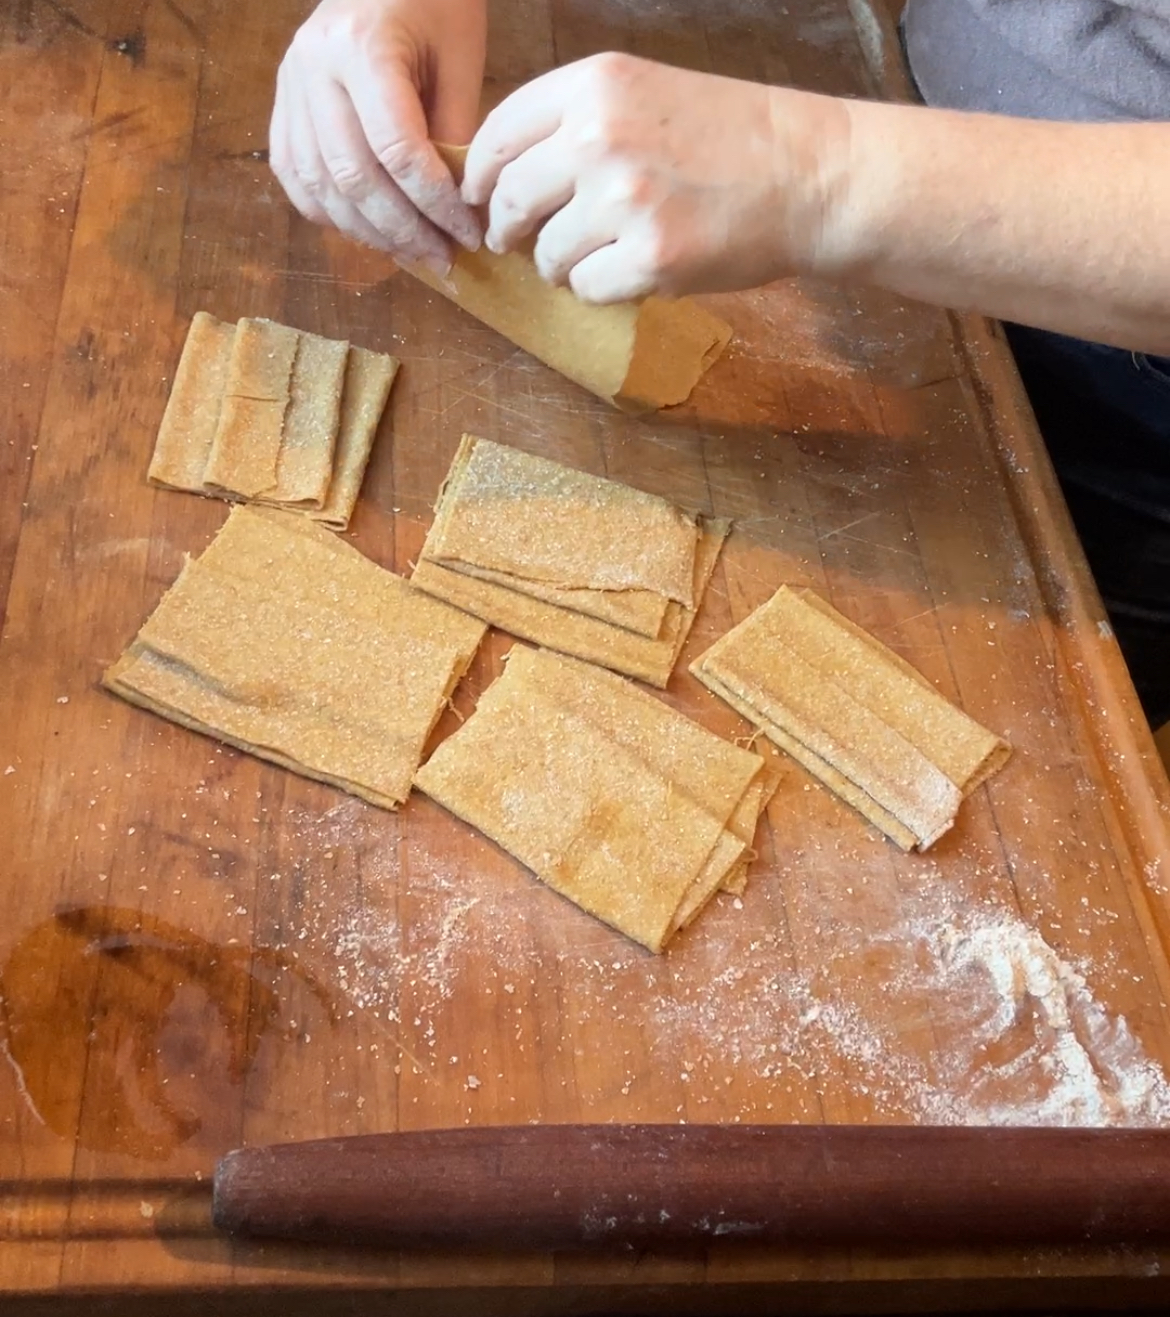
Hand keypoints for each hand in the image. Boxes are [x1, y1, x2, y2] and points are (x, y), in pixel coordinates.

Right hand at [270, 0, 487, 269]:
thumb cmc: (433, 3)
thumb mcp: (459, 57)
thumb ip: (455, 131)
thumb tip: (458, 212)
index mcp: (362, 46)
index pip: (397, 150)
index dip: (435, 204)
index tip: (467, 235)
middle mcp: (313, 66)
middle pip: (354, 176)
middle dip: (403, 230)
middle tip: (442, 258)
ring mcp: (289, 85)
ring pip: (320, 185)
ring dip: (368, 232)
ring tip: (411, 253)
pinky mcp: (282, 103)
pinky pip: (295, 176)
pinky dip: (330, 213)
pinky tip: (367, 230)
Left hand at [462, 52, 849, 301]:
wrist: (808, 175)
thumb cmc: (729, 138)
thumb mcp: (646, 95)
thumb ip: (575, 124)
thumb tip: (503, 176)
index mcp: (595, 85)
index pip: (500, 134)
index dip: (478, 177)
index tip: (477, 199)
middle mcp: (600, 137)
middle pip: (510, 200)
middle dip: (507, 229)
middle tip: (517, 243)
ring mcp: (625, 200)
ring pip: (547, 254)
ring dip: (561, 265)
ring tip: (597, 255)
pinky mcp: (651, 257)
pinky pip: (588, 289)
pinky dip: (602, 289)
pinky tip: (633, 270)